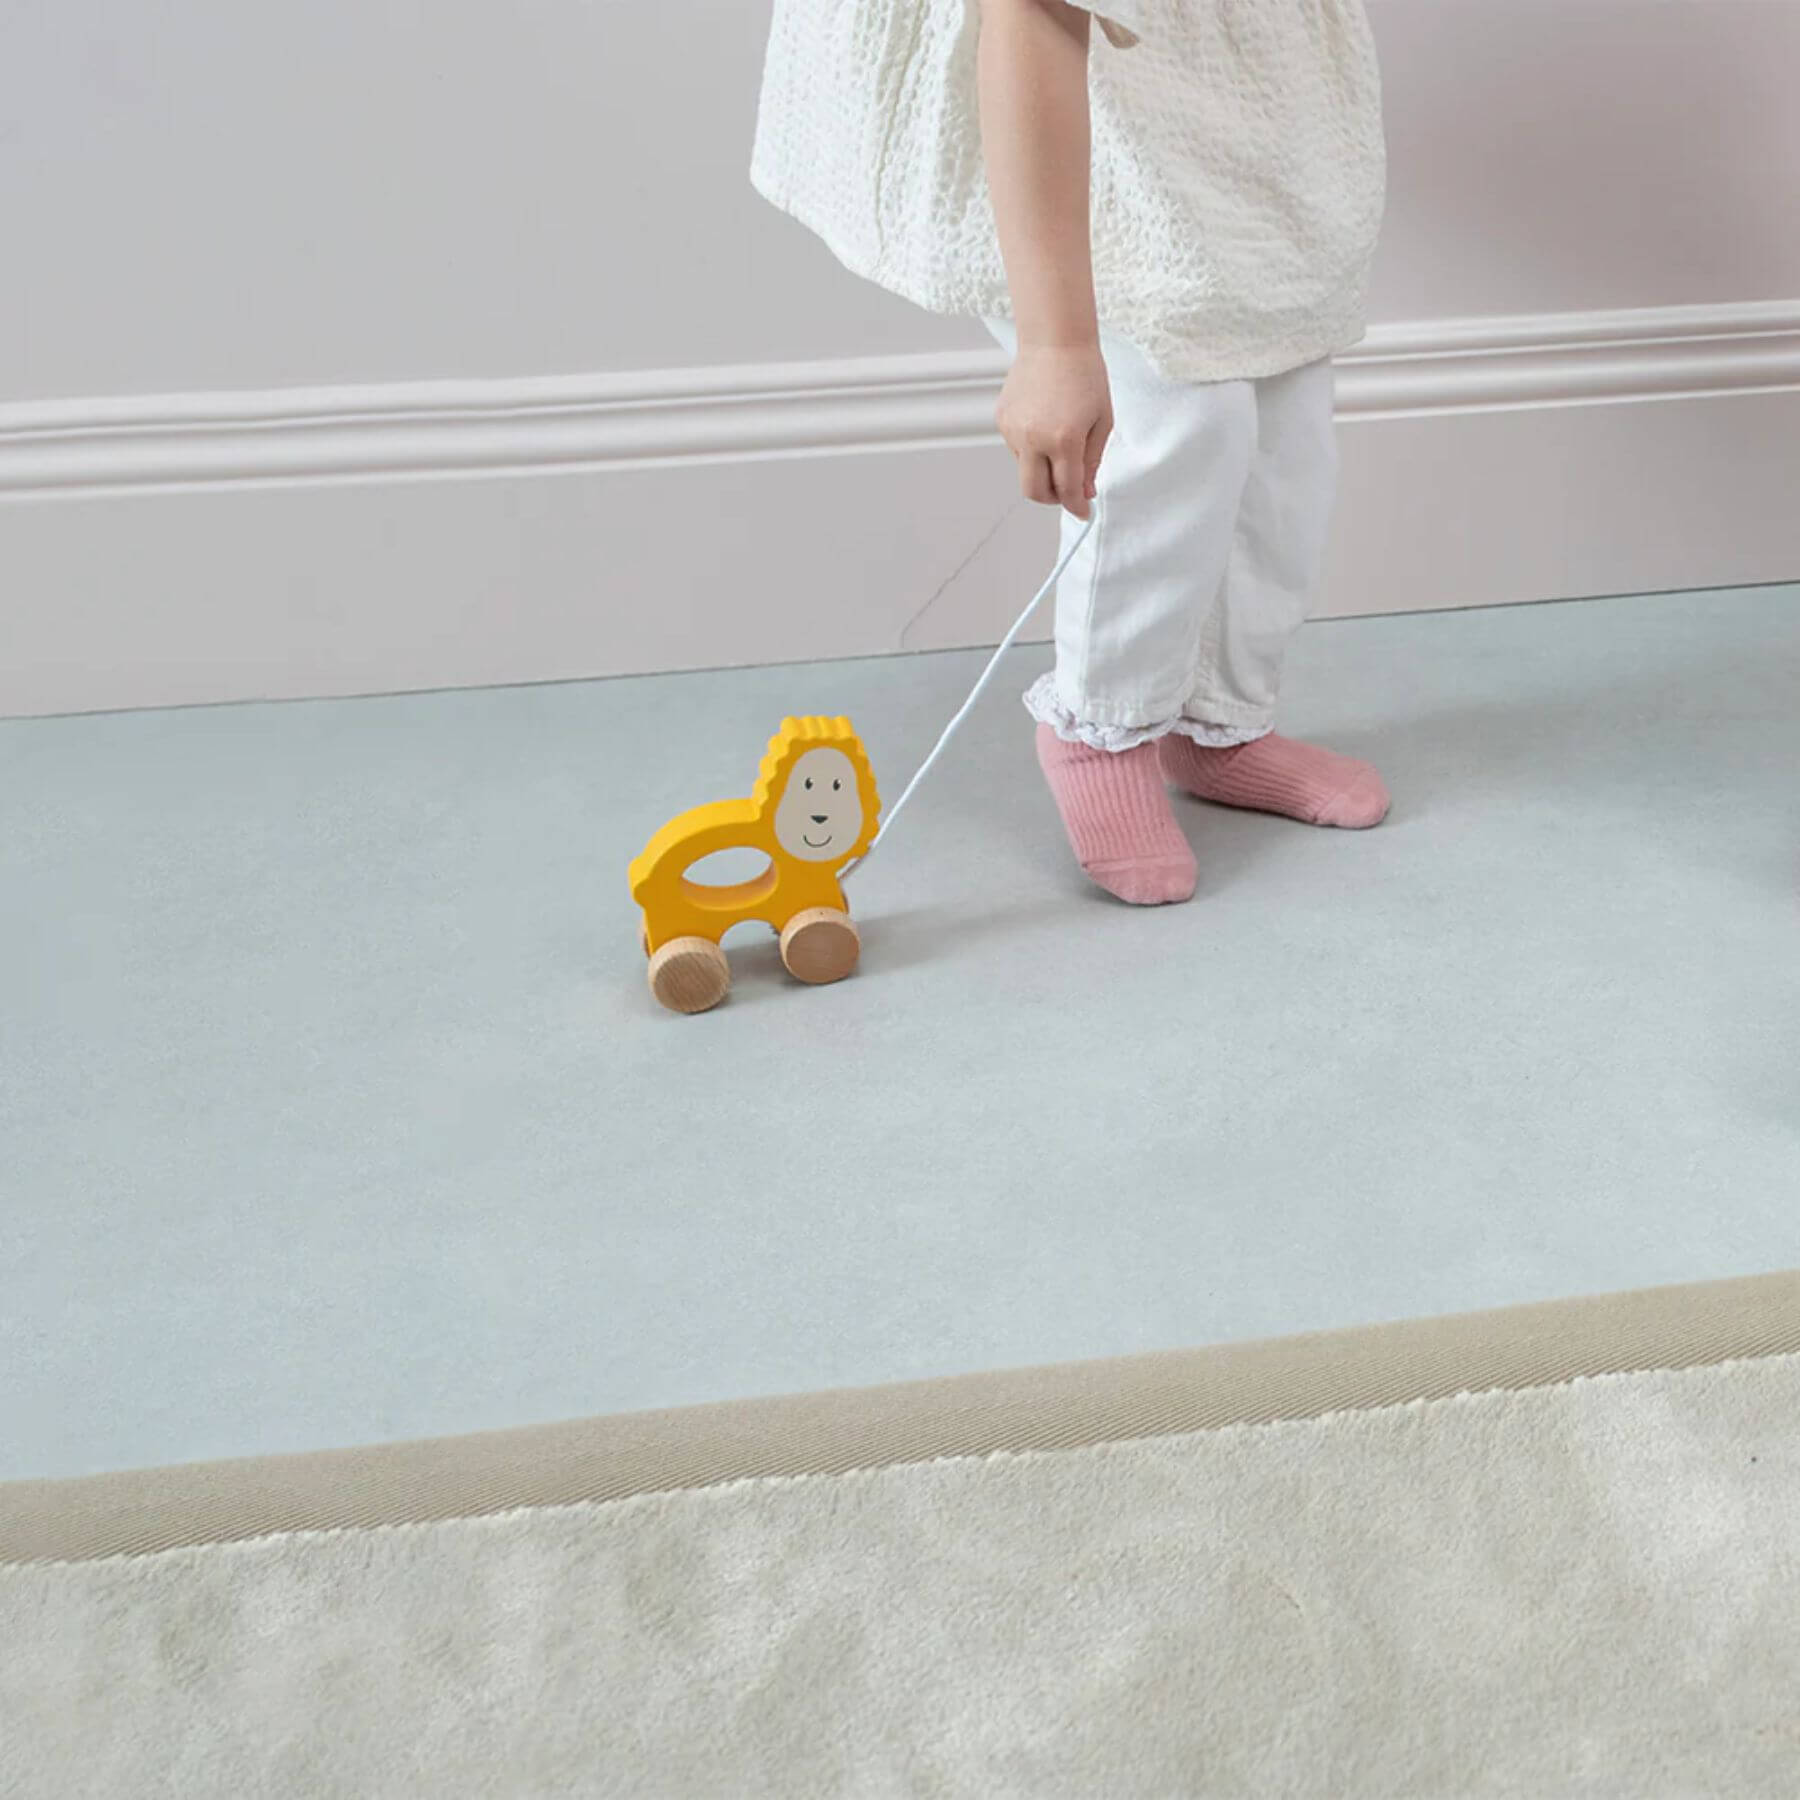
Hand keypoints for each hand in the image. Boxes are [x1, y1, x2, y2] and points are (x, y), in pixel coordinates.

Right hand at [995, 342, 1112, 518]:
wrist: (1055, 340)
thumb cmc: (1085, 375)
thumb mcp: (1101, 421)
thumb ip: (1092, 461)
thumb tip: (1085, 491)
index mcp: (1064, 439)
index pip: (1068, 489)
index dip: (1077, 506)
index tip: (1083, 513)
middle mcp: (1034, 439)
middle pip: (1035, 492)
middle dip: (1053, 499)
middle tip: (1068, 491)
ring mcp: (1013, 430)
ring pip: (1025, 470)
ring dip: (1042, 469)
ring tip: (1058, 441)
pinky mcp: (1002, 420)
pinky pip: (1016, 449)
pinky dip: (1032, 449)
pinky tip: (1044, 423)